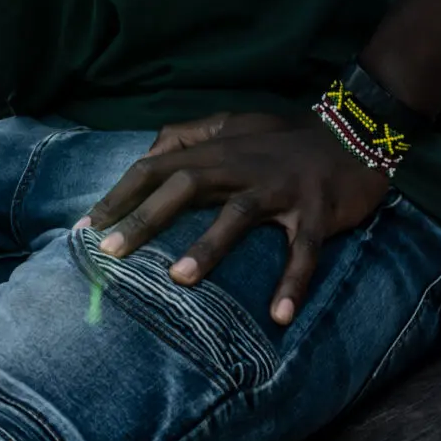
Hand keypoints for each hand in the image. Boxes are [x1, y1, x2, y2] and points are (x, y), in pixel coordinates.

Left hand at [81, 111, 391, 325]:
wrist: (355, 131)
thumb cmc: (284, 138)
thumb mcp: (234, 125)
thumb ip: (190, 135)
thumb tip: (148, 150)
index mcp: (218, 150)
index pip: (157, 167)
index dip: (120, 194)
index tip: (85, 226)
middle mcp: (243, 165)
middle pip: (185, 187)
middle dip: (145, 219)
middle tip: (110, 252)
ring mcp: (281, 187)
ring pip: (239, 215)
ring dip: (209, 246)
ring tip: (178, 279)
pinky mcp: (316, 210)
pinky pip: (303, 249)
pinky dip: (293, 282)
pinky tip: (280, 315)